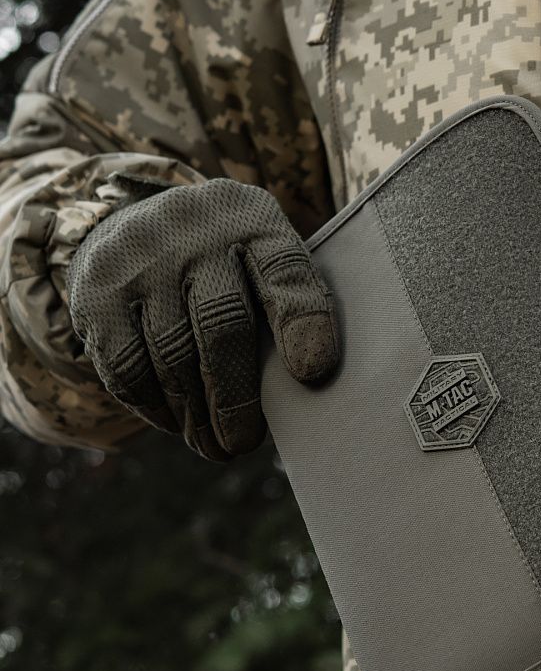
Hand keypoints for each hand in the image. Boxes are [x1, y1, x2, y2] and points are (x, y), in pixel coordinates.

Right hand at [66, 178, 338, 459]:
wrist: (137, 224)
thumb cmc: (227, 264)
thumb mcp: (263, 261)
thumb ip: (285, 310)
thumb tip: (301, 392)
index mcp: (255, 222)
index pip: (286, 271)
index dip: (303, 322)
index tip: (313, 372)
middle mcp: (196, 230)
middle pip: (222, 326)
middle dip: (236, 399)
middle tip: (244, 444)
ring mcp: (141, 259)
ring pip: (172, 355)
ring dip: (196, 416)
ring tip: (215, 447)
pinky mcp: (96, 292)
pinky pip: (127, 367)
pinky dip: (154, 407)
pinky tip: (176, 424)